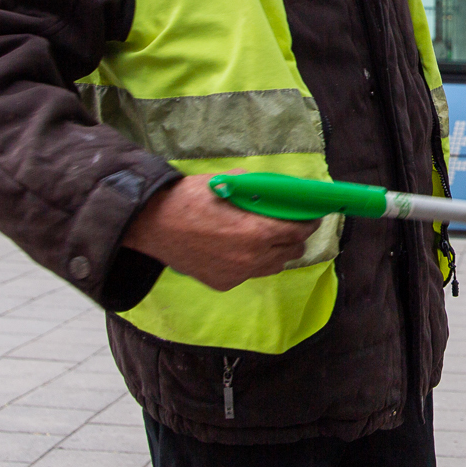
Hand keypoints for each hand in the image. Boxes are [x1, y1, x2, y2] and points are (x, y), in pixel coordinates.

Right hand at [122, 175, 316, 291]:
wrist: (153, 225)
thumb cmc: (188, 199)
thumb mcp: (225, 183)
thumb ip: (254, 187)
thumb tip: (271, 187)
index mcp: (257, 232)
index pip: (299, 232)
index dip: (309, 223)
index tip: (312, 217)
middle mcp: (253, 258)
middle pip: (292, 251)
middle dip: (295, 238)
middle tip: (291, 226)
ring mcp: (238, 274)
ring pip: (274, 266)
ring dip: (277, 252)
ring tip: (268, 238)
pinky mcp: (224, 283)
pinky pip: (250, 274)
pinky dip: (252, 262)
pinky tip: (241, 249)